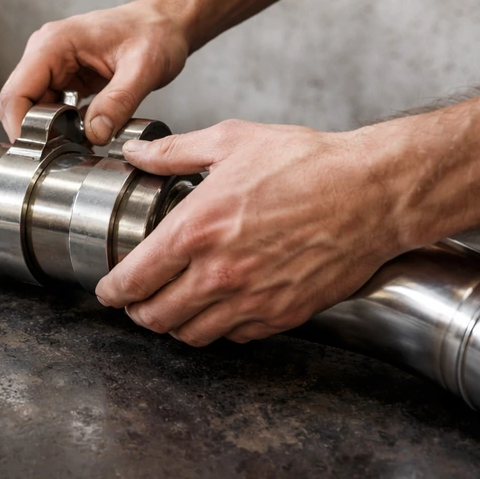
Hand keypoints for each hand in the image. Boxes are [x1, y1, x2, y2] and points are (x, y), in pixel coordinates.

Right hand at [0, 0, 188, 143]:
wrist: (166, 22)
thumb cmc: (155, 32)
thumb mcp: (144, 68)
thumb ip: (119, 101)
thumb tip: (95, 134)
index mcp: (53, 44)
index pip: (16, 93)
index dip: (20, 127)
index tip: (39, 154)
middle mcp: (45, 52)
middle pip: (16, 103)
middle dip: (32, 132)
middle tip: (59, 155)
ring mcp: (52, 65)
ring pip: (30, 108)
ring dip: (47, 131)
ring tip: (74, 147)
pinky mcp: (64, 77)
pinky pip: (49, 108)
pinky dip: (59, 126)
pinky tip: (81, 137)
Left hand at [95, 119, 409, 344]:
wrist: (371, 192)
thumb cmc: (306, 163)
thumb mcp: (231, 141)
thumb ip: (174, 152)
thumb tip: (138, 156)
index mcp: (197, 229)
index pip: (135, 278)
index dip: (112, 292)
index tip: (108, 291)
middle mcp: (219, 272)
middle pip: (157, 317)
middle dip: (137, 313)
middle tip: (135, 302)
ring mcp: (252, 299)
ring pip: (192, 335)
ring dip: (174, 326)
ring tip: (171, 308)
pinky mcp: (283, 314)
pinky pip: (236, 337)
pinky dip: (219, 330)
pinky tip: (217, 309)